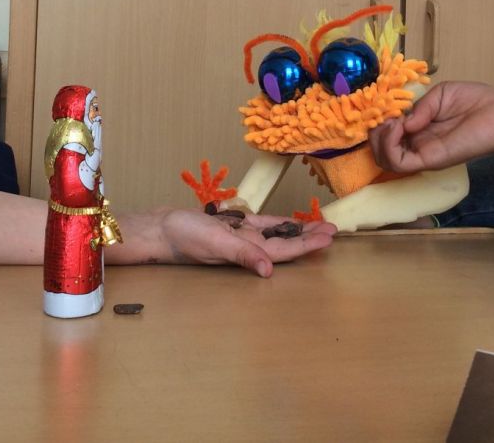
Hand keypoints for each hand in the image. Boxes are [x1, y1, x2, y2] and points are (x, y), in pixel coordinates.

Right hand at [116, 208, 336, 277]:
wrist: (159, 228)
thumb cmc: (185, 235)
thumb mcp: (215, 242)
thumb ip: (242, 254)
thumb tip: (269, 271)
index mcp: (247, 252)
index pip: (284, 251)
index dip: (307, 245)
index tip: (329, 237)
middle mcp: (248, 247)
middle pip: (285, 243)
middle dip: (309, 238)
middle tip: (333, 230)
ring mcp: (240, 237)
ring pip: (275, 234)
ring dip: (296, 230)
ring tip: (318, 225)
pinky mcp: (231, 228)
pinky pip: (259, 225)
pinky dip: (275, 223)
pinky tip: (288, 222)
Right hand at [369, 81, 493, 172]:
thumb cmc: (475, 101)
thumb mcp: (440, 95)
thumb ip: (419, 108)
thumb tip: (402, 123)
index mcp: (418, 129)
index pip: (386, 136)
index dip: (379, 122)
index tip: (386, 106)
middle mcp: (417, 144)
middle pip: (380, 152)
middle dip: (375, 133)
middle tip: (387, 117)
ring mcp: (423, 154)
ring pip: (384, 160)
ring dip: (380, 139)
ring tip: (392, 122)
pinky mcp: (430, 160)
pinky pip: (398, 162)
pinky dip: (389, 144)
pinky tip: (399, 126)